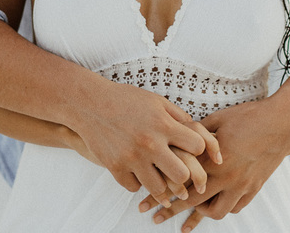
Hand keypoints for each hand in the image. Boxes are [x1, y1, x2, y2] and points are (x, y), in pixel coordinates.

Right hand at [67, 77, 221, 207]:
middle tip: (179, 170)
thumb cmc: (127, 100)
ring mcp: (131, 158)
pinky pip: (134, 187)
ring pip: (159, 189)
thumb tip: (198, 133)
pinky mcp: (115, 168)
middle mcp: (149, 143)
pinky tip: (137, 172)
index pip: (197, 147)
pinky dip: (137, 182)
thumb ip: (179, 117)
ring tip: (159, 175)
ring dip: (161, 184)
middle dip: (185, 175)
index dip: (199, 149)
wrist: (91, 103)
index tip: (190, 148)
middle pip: (182, 175)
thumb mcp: (157, 101)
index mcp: (163, 125)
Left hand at [138, 98, 289, 229]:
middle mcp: (227, 177)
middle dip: (171, 211)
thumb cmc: (249, 116)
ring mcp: (242, 185)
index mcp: (214, 159)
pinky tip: (213, 205)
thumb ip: (197, 133)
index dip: (159, 194)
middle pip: (193, 202)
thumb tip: (178, 136)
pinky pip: (235, 208)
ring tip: (189, 212)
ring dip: (201, 213)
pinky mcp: (254, 188)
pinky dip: (222, 208)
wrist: (282, 123)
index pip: (180, 183)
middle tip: (155, 217)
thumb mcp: (218, 119)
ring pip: (216, 212)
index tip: (144, 203)